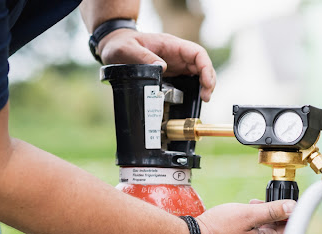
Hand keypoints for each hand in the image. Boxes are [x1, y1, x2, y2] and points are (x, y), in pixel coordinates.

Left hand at [98, 29, 215, 101]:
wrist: (113, 47)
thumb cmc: (120, 44)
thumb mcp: (127, 49)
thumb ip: (143, 57)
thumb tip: (162, 67)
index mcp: (171, 45)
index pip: (197, 54)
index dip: (205, 68)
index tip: (206, 84)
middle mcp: (176, 55)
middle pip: (201, 65)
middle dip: (208, 81)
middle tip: (206, 98)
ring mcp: (175, 65)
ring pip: (197, 74)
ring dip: (203, 86)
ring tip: (203, 100)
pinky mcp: (171, 75)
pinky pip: (187, 82)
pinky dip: (193, 91)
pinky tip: (192, 100)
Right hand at [195, 199, 295, 233]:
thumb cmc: (217, 228)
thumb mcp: (247, 214)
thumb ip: (272, 211)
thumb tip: (293, 207)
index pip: (287, 230)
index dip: (286, 214)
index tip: (280, 201)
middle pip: (274, 232)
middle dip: (270, 214)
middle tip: (258, 202)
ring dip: (258, 218)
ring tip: (247, 206)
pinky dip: (248, 226)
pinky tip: (238, 217)